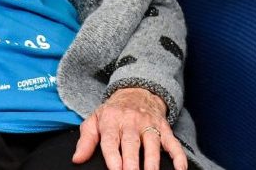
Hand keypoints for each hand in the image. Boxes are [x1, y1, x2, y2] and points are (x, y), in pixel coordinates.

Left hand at [73, 87, 187, 169]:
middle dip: (132, 164)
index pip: (111, 141)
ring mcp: (150, 125)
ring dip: (152, 163)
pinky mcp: (164, 129)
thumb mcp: (95, 120)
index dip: (113, 157)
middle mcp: (132, 122)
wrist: (137, 91)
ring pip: (152, 145)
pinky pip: (173, 144)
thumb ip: (86, 140)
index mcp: (112, 121)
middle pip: (132, 145)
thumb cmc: (113, 112)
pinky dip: (178, 157)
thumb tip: (77, 159)